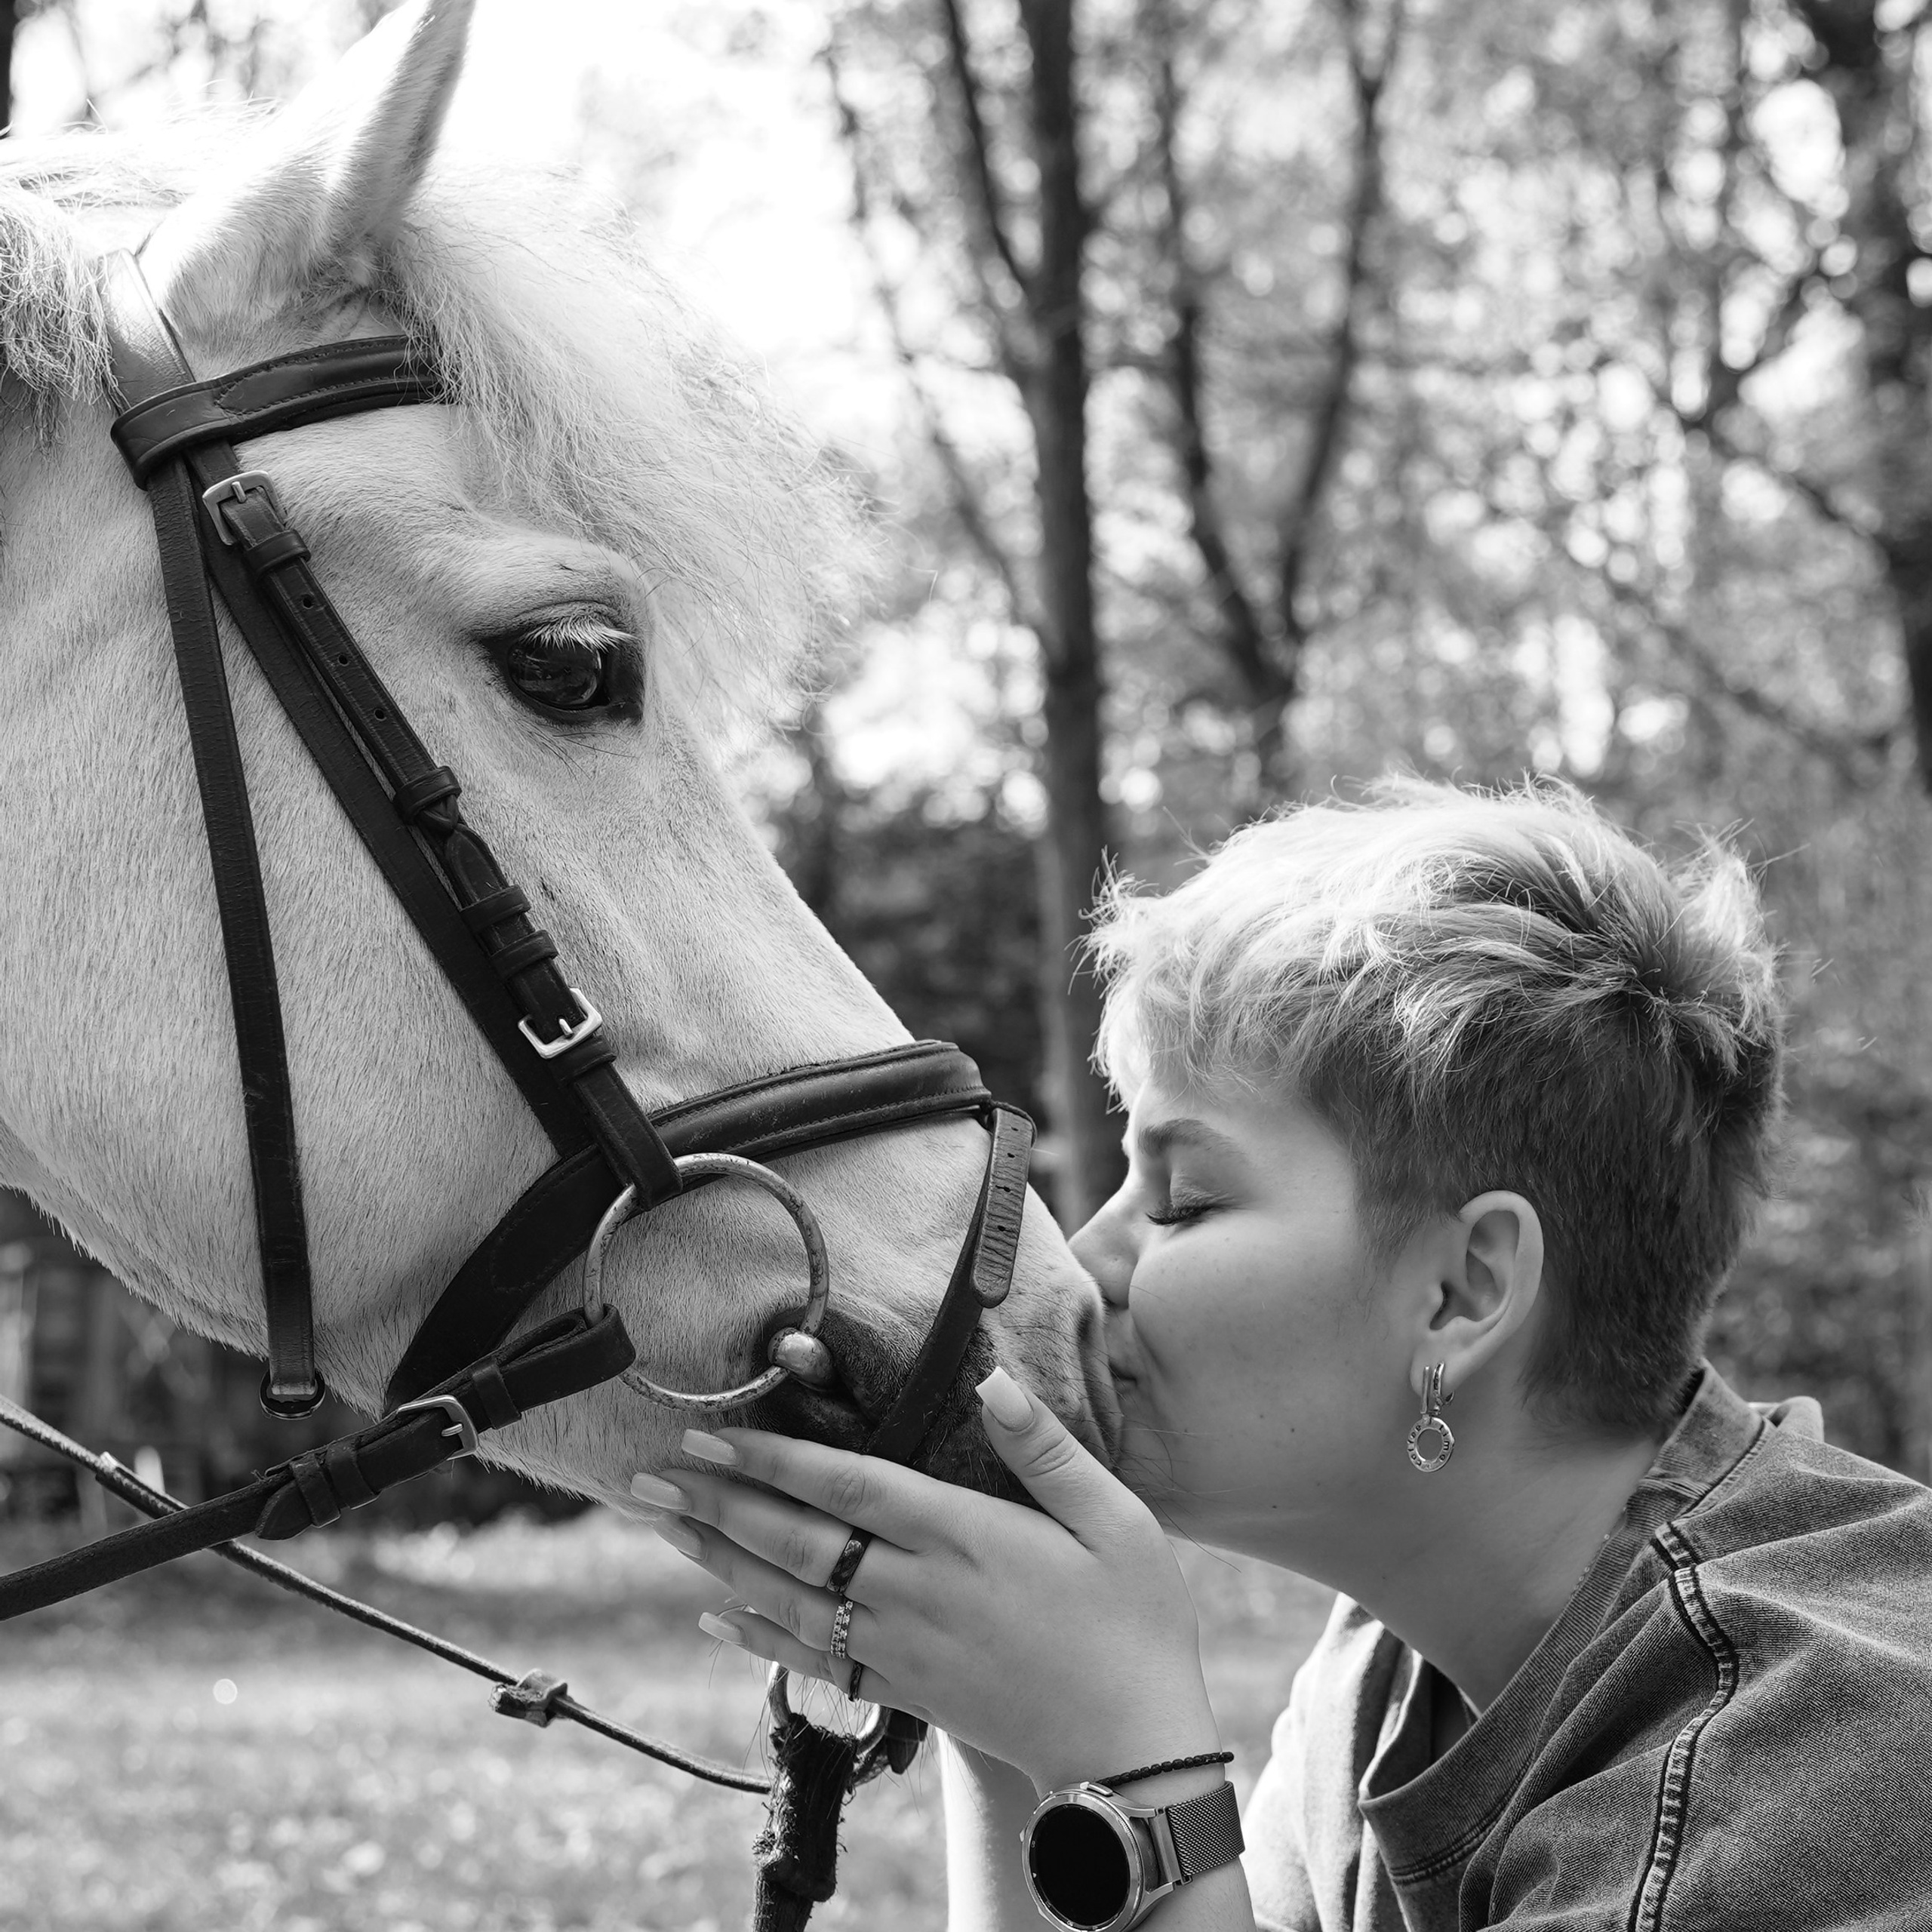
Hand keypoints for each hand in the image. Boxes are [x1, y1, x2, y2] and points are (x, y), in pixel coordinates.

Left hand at [628, 1366, 1220, 1791]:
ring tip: (662, 1527)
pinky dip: (759, 1641)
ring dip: (719, 1560)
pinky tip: (715, 1619)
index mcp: (967, 1536)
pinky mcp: (907, 1691)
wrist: (1133, 1756)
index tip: (713, 1435)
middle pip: (800, 1541)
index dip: (775, 1460)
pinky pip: (816, 1664)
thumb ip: (1046, 1450)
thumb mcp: (1115, 1521)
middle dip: (720, 1503)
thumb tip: (992, 1379)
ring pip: (792, 1598)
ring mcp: (906, 1647)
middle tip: (649, 1476)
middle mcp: (920, 1590)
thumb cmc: (1137, 1626)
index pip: (849, 1488)